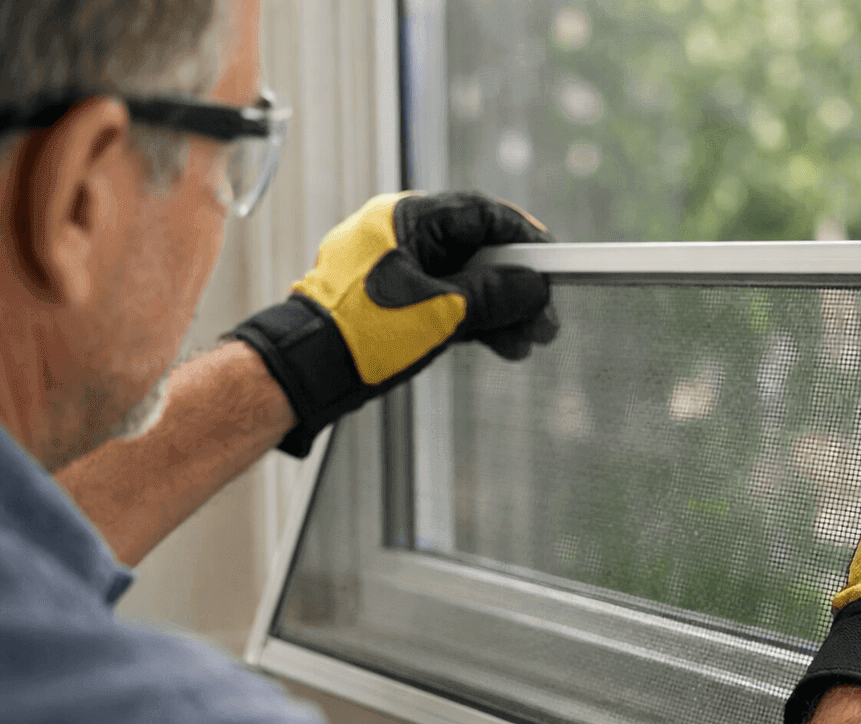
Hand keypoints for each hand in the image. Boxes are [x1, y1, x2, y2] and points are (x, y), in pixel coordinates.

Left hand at [229, 191, 558, 457]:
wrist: (307, 371)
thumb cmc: (360, 333)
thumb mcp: (440, 313)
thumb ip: (493, 295)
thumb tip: (534, 287)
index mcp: (405, 219)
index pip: (482, 215)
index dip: (525, 240)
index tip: (553, 264)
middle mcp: (400, 236)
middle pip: (478, 252)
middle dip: (515, 289)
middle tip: (544, 319)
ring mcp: (395, 268)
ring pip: (465, 281)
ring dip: (499, 311)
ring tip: (526, 342)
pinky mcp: (393, 300)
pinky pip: (446, 301)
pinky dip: (474, 321)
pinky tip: (502, 345)